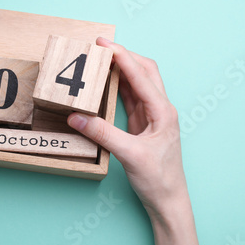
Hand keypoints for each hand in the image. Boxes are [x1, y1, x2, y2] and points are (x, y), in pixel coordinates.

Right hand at [67, 38, 184, 216]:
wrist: (168, 199)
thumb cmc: (158, 179)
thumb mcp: (129, 155)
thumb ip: (103, 134)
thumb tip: (77, 117)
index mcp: (163, 111)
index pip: (141, 76)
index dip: (122, 57)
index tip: (104, 45)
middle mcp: (160, 109)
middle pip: (145, 71)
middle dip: (125, 55)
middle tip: (102, 46)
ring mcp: (152, 116)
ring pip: (138, 82)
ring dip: (122, 68)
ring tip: (102, 58)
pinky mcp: (143, 124)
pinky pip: (131, 97)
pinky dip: (119, 86)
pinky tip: (107, 82)